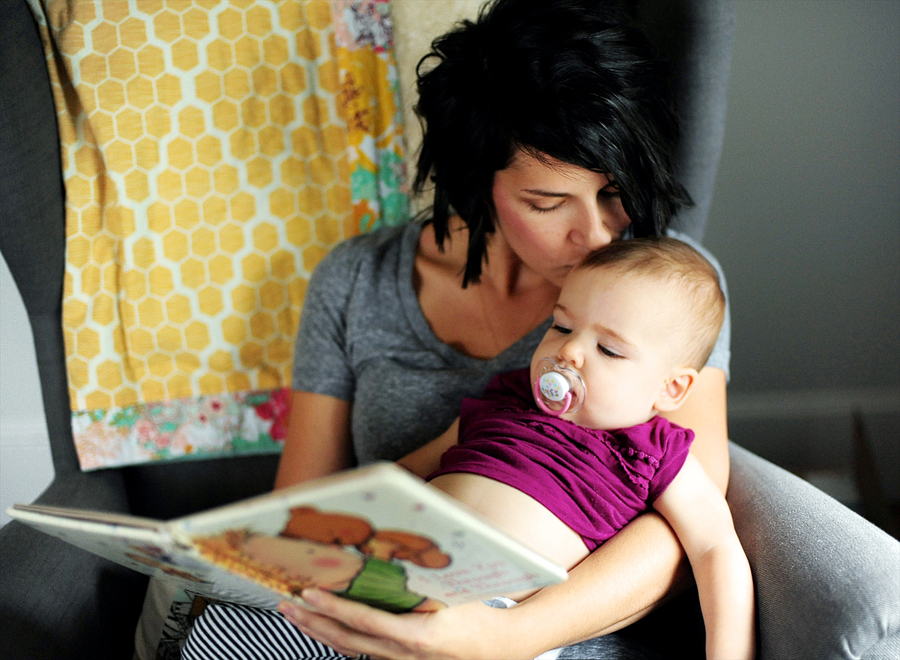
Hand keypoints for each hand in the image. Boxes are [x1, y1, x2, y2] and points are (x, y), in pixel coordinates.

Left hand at [278, 588, 537, 659]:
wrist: (501, 647)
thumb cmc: (480, 615)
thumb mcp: (455, 593)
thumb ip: (424, 580)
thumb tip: (395, 553)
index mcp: (419, 636)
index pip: (366, 622)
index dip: (334, 607)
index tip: (309, 593)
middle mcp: (406, 656)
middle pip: (348, 641)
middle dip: (314, 621)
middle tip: (287, 603)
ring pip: (351, 650)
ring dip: (319, 632)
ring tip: (295, 614)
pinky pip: (363, 654)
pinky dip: (339, 640)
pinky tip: (323, 629)